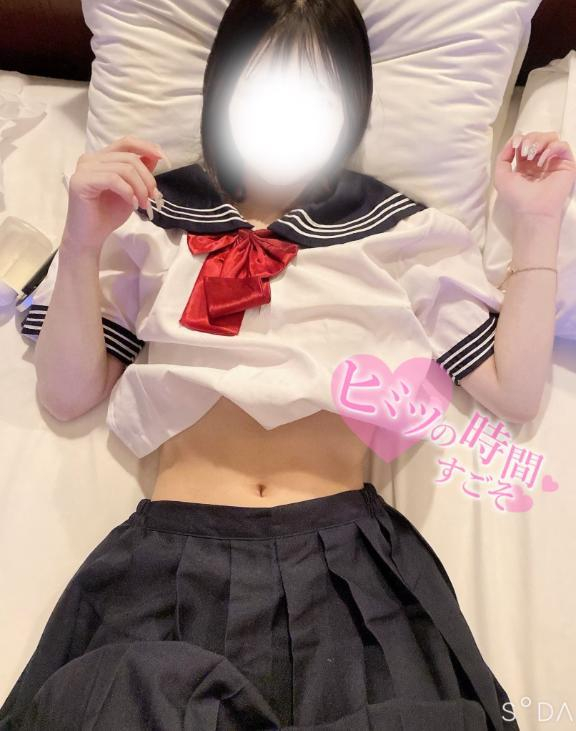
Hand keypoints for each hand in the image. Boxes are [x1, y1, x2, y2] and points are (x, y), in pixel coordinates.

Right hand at [63, 135, 168, 252]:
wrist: (91, 236)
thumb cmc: (108, 214)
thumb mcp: (131, 190)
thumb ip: (139, 172)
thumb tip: (155, 155)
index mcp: (101, 158)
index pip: (126, 142)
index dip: (147, 147)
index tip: (164, 159)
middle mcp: (90, 159)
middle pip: (129, 157)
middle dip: (147, 178)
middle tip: (153, 197)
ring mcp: (84, 169)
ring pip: (124, 169)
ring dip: (140, 188)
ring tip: (143, 204)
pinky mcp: (81, 181)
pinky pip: (113, 179)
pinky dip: (128, 192)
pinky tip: (132, 204)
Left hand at [494, 130, 575, 218]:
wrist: (532, 210)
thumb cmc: (517, 197)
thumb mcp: (501, 176)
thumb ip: (503, 157)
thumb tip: (513, 141)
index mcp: (526, 163)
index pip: (526, 141)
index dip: (520, 138)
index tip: (515, 145)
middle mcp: (540, 161)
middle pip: (539, 136)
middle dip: (530, 139)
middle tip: (524, 152)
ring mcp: (554, 162)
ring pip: (552, 137)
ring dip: (540, 141)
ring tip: (532, 156)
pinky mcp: (566, 164)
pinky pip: (562, 145)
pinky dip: (551, 148)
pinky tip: (542, 161)